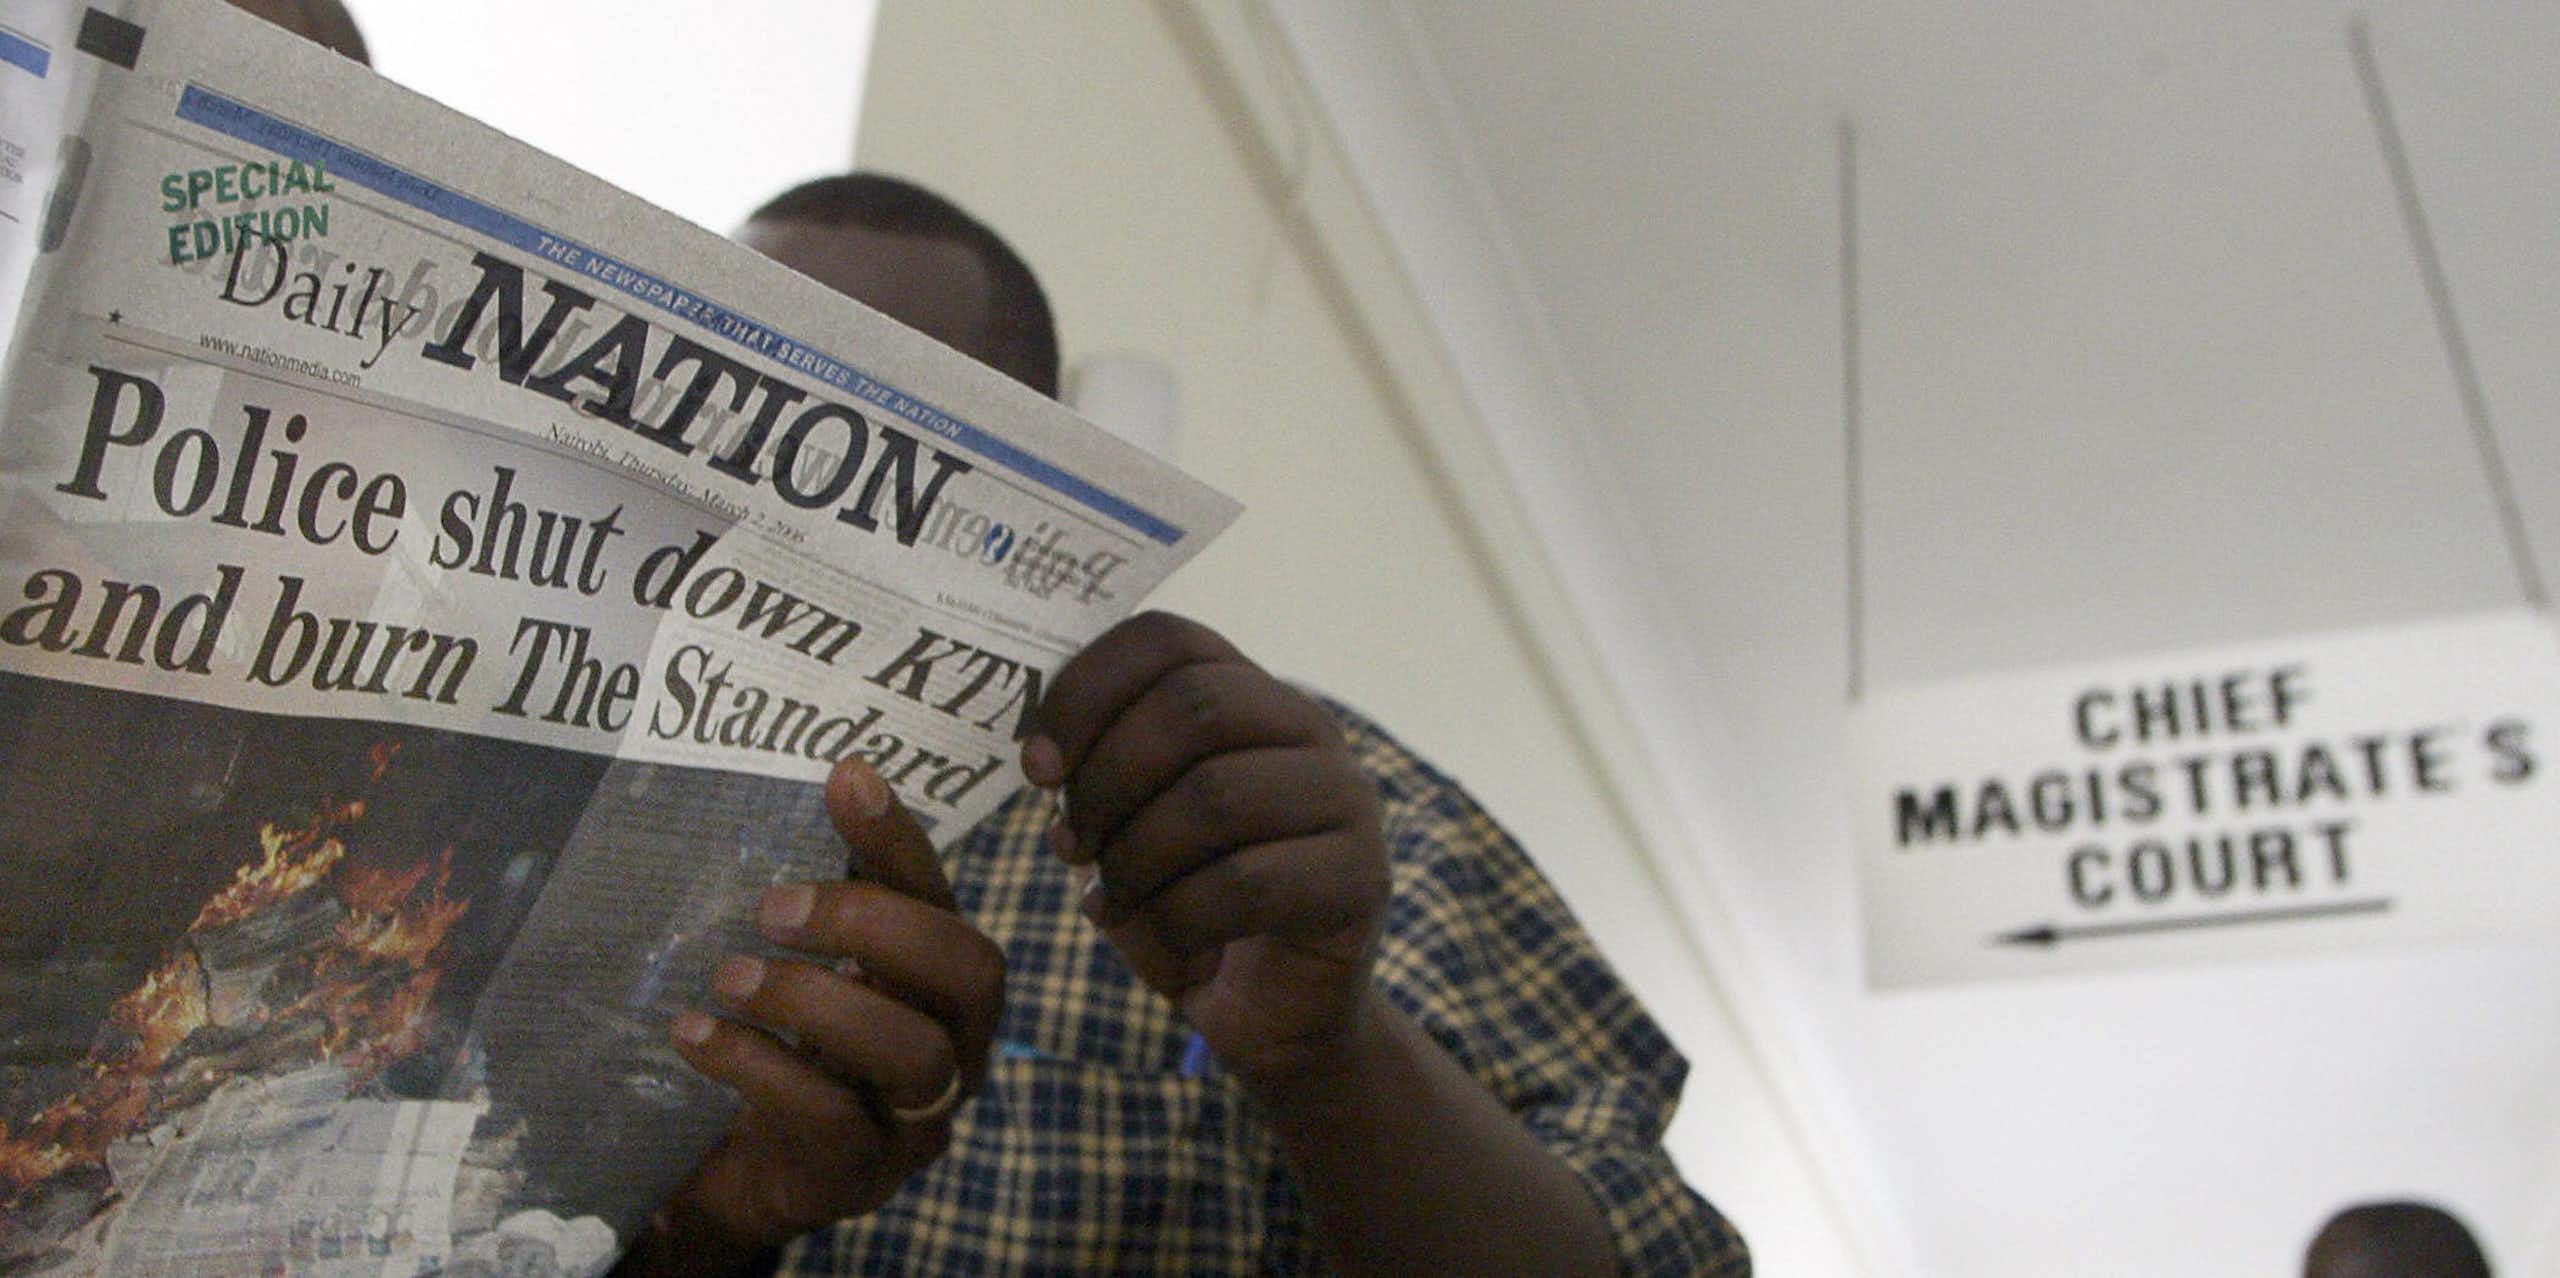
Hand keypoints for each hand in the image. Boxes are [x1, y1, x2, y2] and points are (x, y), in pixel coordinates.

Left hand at [617, 759, 1005, 1276]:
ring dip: (815, 1001)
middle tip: (773, 907)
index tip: (846, 777)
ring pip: (912, 1052)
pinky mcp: (862, 1175)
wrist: (736, 1175)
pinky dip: (758, 1066)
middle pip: (969, 971)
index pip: (947, 898)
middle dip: (872, 924)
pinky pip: (830, 1118)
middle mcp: (957, 1045)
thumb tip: (821, 779)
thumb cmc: (783, 1048)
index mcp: (942, 982)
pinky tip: (696, 1036)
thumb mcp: (805, 966)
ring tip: (730, 976)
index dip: (903, 840)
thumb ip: (818, 894)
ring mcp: (919, 1117)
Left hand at [1024, 611, 1390, 1086]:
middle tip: (1071, 845)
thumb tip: (1046, 761)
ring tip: (1112, 900)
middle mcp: (1307, 728)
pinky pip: (1248, 884)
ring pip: (1218, 796)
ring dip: (1137, 859)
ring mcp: (1345, 800)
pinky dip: (1180, 920)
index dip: (1086, 692)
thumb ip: (1093, 779)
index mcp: (1247, 694)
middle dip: (1107, 782)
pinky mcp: (1360, 880)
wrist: (1277, 1015)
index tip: (1037, 766)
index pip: (1166, 641)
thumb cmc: (1193, 908)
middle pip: (1193, 708)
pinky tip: (1167, 943)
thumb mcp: (1126, 831)